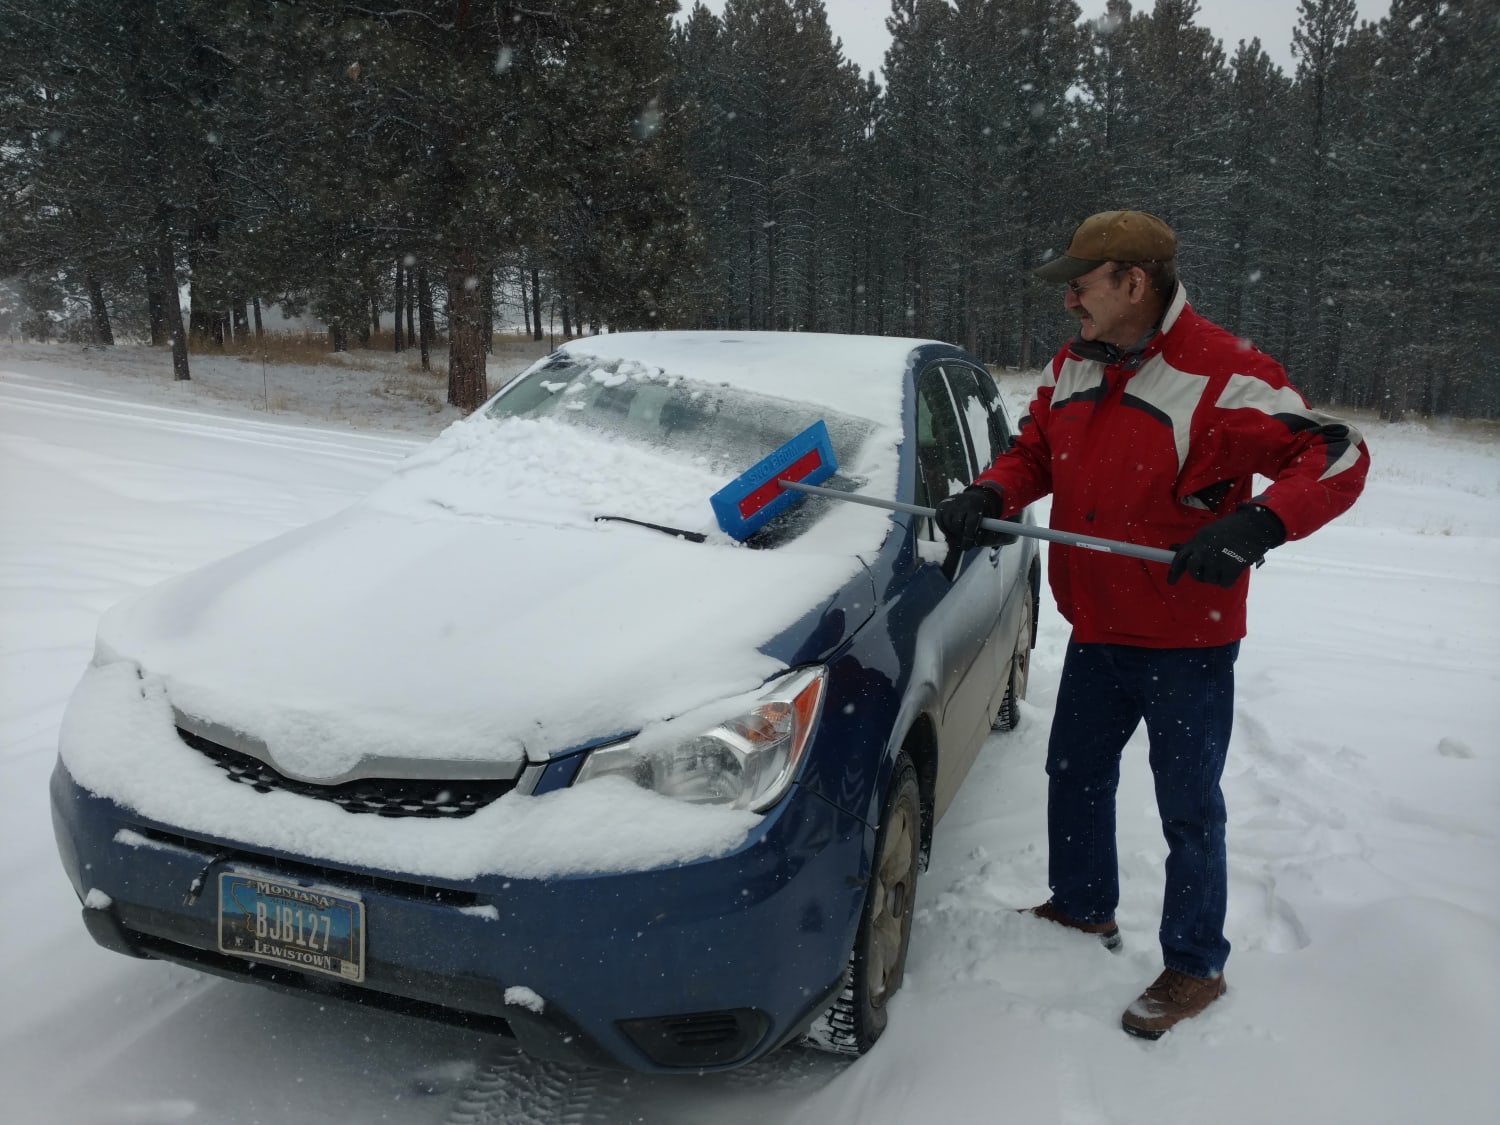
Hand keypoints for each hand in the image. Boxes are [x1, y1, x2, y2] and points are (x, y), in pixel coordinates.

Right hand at [935, 486, 1006, 550]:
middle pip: (957, 524)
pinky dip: (944, 529)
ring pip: (948, 524)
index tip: (966, 547)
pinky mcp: (942, 505)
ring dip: (953, 532)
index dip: (968, 538)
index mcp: (976, 506)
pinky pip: (940, 522)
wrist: (975, 497)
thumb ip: (983, 534)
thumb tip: (975, 544)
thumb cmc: (982, 513)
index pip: (970, 523)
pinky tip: (951, 529)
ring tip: (959, 532)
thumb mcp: (988, 521)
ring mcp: (950, 502)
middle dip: (960, 535)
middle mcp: (962, 502)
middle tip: (963, 540)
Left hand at [1167, 505, 1284, 586]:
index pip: (1180, 558)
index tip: (1170, 582)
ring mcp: (1217, 560)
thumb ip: (1194, 543)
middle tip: (1208, 574)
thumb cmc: (1234, 527)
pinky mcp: (1231, 568)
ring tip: (1227, 564)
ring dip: (1217, 576)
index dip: (1174, 571)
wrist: (1255, 525)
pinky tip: (1234, 571)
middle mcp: (1204, 551)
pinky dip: (1229, 580)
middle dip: (1199, 575)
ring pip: (1210, 579)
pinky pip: (1224, 583)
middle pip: (1194, 572)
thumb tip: (1173, 548)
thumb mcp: (1209, 531)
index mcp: (1198, 540)